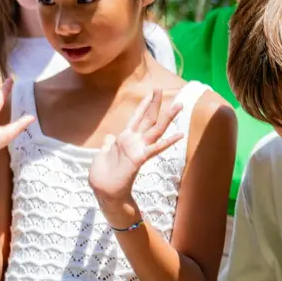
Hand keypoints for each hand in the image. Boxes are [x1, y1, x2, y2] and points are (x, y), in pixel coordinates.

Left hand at [88, 89, 182, 206]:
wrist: (104, 192)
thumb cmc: (103, 176)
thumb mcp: (102, 155)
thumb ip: (107, 144)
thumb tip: (108, 136)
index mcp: (124, 139)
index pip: (136, 118)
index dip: (142, 106)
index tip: (150, 93)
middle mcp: (134, 142)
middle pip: (147, 119)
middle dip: (154, 104)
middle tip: (160, 88)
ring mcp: (138, 149)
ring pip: (155, 129)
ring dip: (167, 117)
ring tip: (179, 105)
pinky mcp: (139, 158)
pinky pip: (156, 148)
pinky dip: (168, 142)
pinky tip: (180, 134)